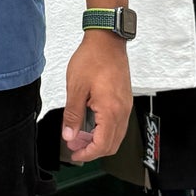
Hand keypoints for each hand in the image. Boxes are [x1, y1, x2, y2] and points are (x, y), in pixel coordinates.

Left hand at [62, 32, 131, 163]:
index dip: (87, 154)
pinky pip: (118, 124)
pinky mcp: (124, 100)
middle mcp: (122, 111)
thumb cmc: (92, 59)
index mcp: (110, 110)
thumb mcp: (76, 88)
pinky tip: (90, 124)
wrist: (107, 41)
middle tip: (75, 146)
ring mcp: (125, 106)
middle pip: (112, 144)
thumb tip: (69, 135)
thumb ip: (73, 115)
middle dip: (92, 150)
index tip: (74, 154)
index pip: (102, 145)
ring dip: (99, 140)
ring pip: (116, 135)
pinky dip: (105, 130)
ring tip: (80, 135)